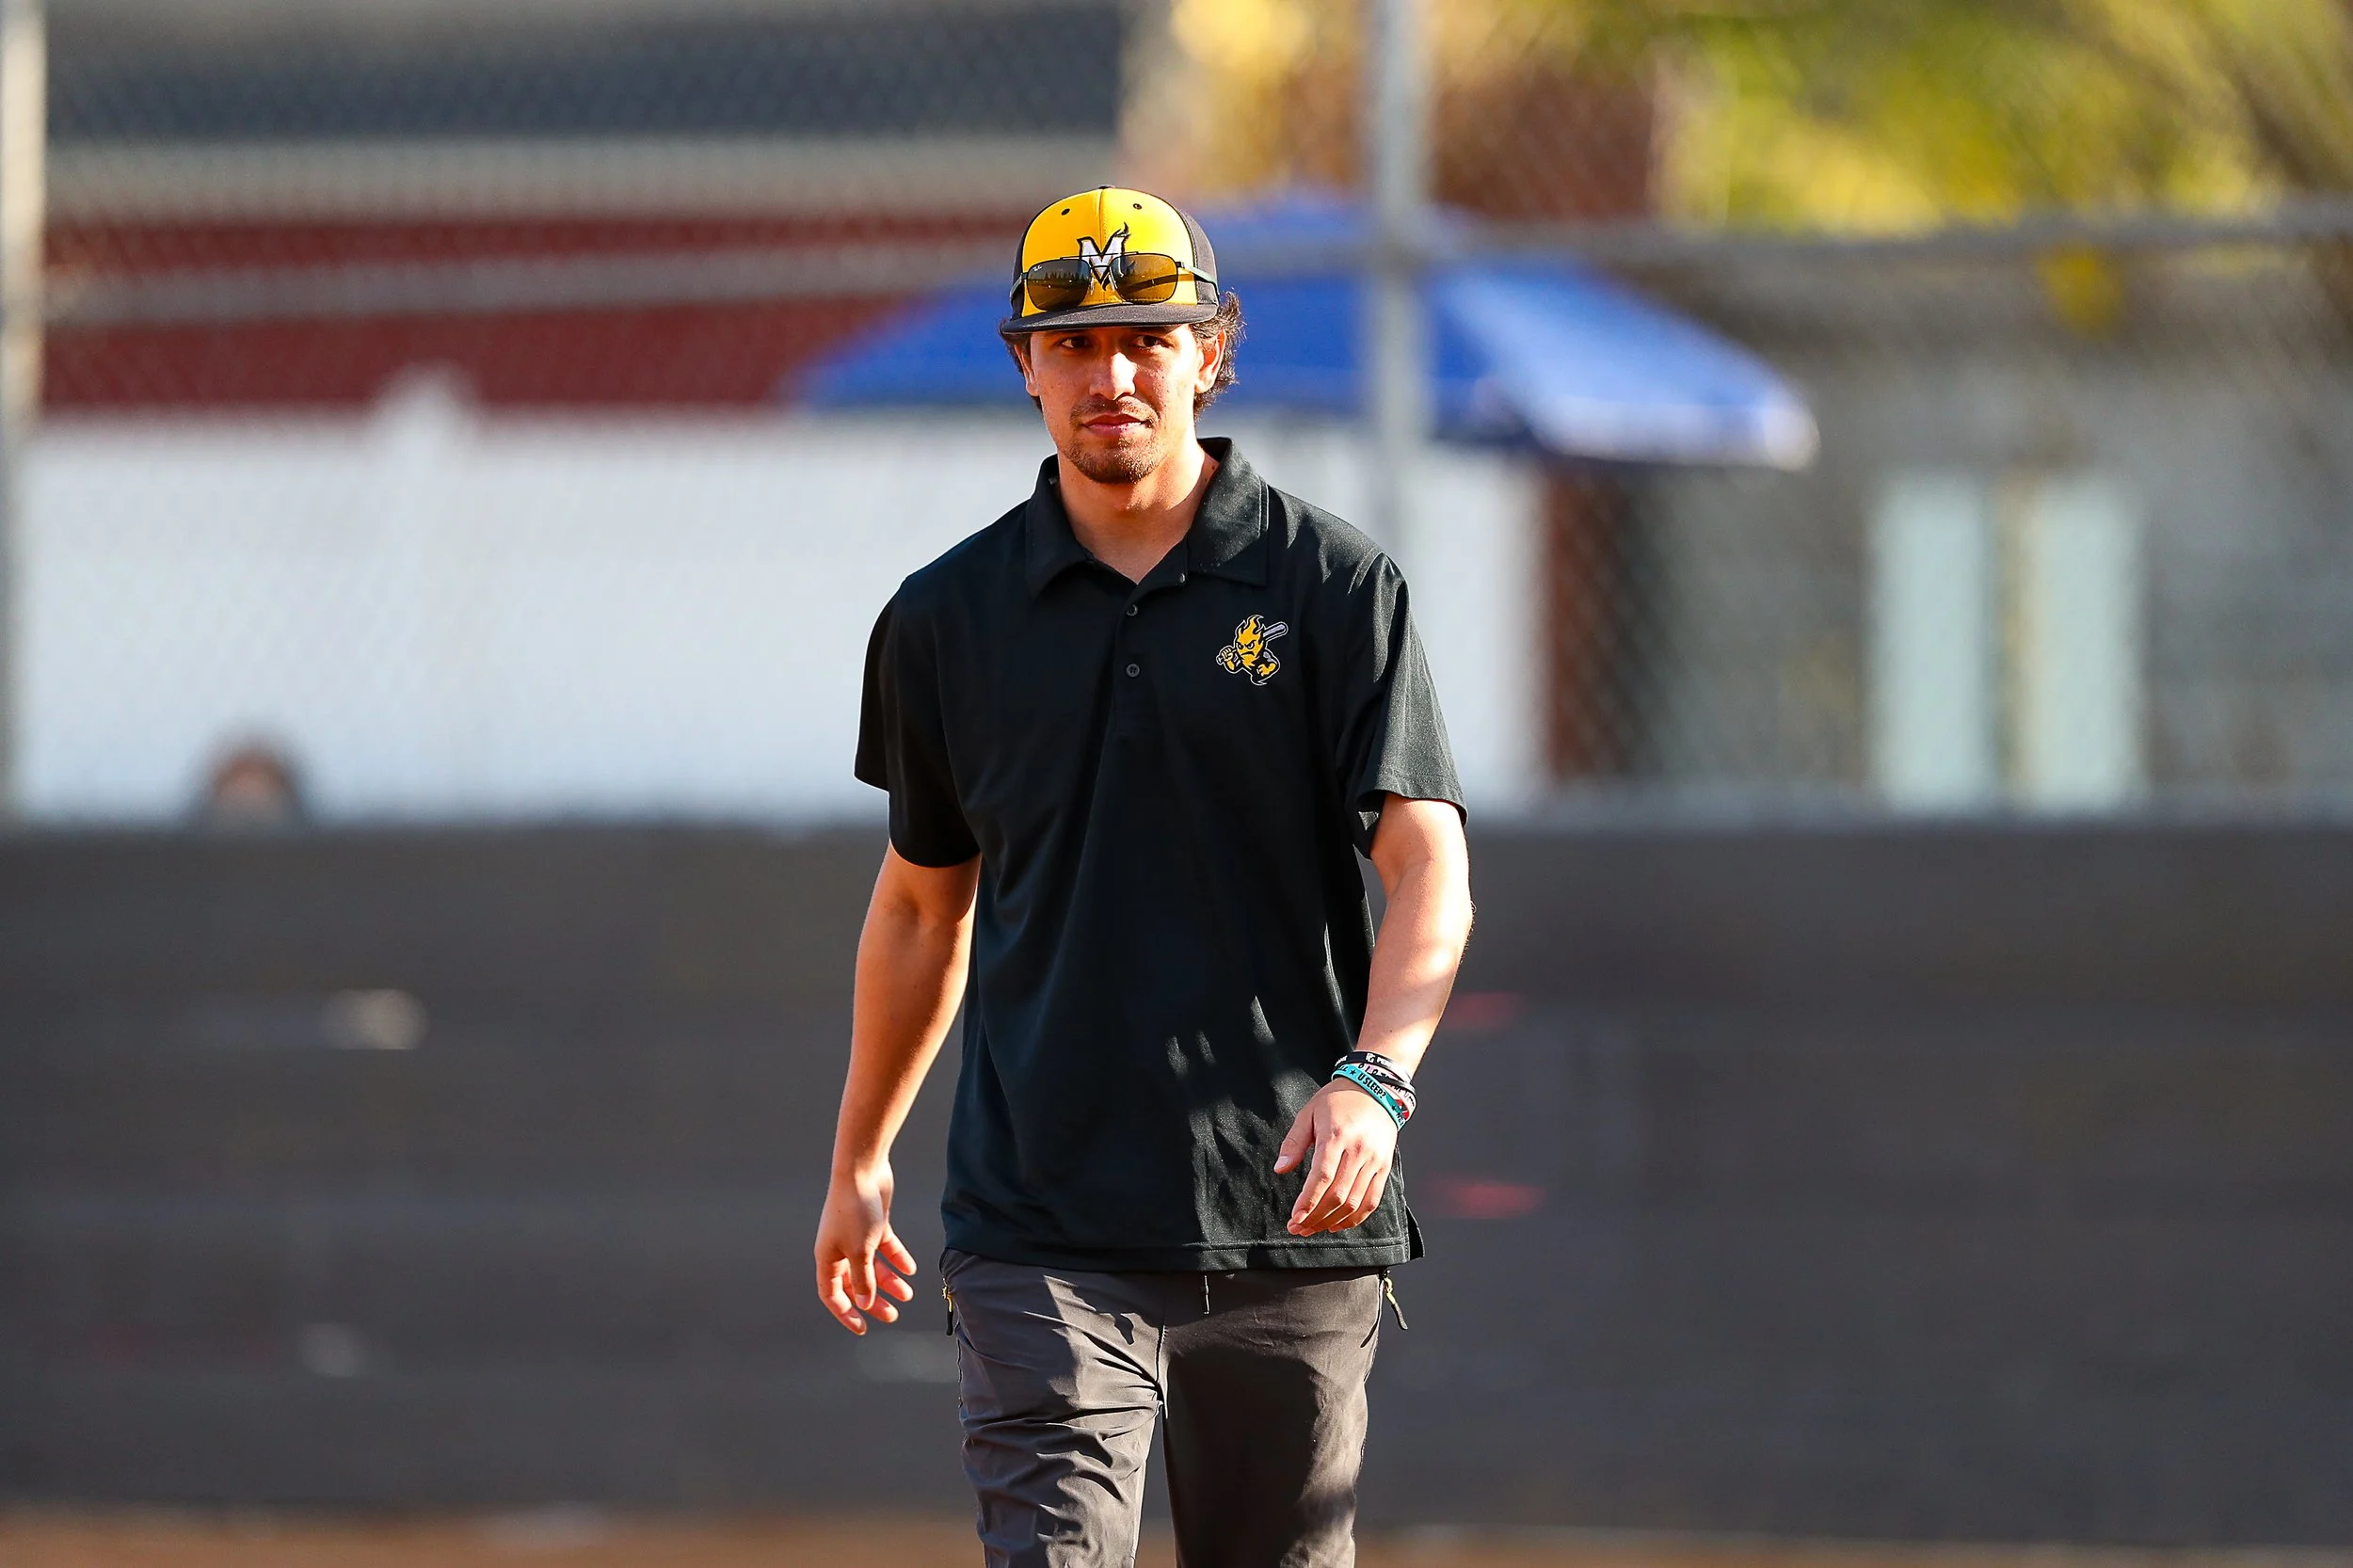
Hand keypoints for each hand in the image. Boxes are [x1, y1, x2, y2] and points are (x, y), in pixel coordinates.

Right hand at [814, 1160, 917, 1333]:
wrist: (863, 1169)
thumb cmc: (855, 1210)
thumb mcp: (860, 1251)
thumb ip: (864, 1279)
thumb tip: (865, 1303)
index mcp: (827, 1258)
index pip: (832, 1294)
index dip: (845, 1313)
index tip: (862, 1329)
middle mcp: (839, 1248)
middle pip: (855, 1283)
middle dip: (873, 1301)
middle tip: (893, 1316)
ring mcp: (856, 1235)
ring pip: (872, 1266)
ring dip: (889, 1281)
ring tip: (908, 1294)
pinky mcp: (874, 1223)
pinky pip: (885, 1247)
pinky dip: (896, 1258)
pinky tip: (910, 1269)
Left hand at [1274, 1079, 1399, 1234]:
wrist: (1376, 1090)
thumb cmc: (1337, 1100)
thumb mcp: (1308, 1113)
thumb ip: (1294, 1141)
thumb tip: (1280, 1169)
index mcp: (1337, 1136)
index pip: (1322, 1177)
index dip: (1308, 1201)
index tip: (1294, 1218)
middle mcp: (1358, 1151)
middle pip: (1338, 1194)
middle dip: (1315, 1217)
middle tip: (1297, 1228)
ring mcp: (1374, 1161)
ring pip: (1354, 1202)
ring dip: (1332, 1221)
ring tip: (1312, 1229)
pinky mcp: (1384, 1167)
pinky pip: (1372, 1200)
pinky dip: (1355, 1218)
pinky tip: (1337, 1225)